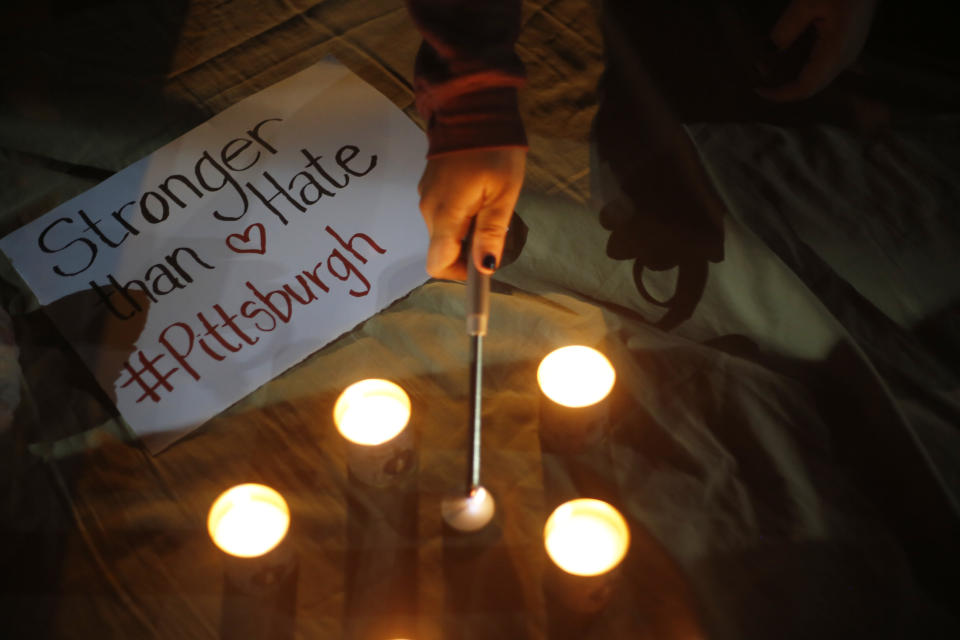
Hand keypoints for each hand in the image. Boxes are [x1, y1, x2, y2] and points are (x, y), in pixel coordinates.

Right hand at [417, 147, 525, 279]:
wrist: (473, 106)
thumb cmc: (495, 149)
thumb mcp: (503, 193)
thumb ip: (491, 233)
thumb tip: (485, 268)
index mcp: (445, 214)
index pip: (437, 264)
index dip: (459, 273)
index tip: (483, 264)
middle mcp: (428, 209)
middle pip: (443, 248)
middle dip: (469, 250)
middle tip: (498, 229)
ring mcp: (426, 195)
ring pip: (444, 231)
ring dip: (467, 231)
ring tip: (491, 206)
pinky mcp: (430, 185)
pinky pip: (443, 213)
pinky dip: (461, 215)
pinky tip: (480, 194)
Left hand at [757, 0, 876, 101]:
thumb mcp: (809, 1)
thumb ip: (788, 27)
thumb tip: (771, 49)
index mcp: (835, 53)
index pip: (805, 88)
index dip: (780, 94)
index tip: (758, 89)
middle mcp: (844, 60)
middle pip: (810, 86)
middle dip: (782, 83)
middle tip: (759, 68)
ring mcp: (848, 54)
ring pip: (815, 76)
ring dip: (790, 72)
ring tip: (766, 60)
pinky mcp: (847, 46)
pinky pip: (821, 64)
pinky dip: (800, 64)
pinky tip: (785, 52)